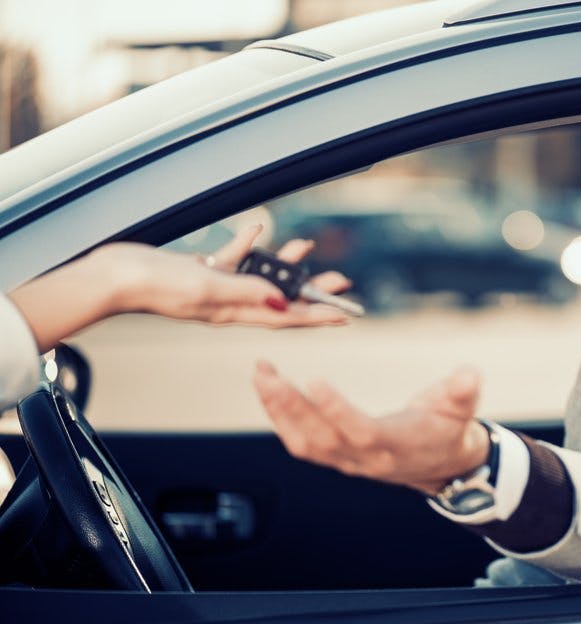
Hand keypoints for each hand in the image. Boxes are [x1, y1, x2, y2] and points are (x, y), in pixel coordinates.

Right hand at [98, 224, 351, 326]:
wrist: (114, 277)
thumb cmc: (156, 287)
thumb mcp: (208, 289)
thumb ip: (247, 293)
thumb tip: (285, 304)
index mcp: (234, 313)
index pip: (286, 317)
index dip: (318, 316)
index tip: (346, 316)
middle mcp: (229, 304)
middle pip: (281, 298)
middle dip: (312, 290)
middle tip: (341, 282)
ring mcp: (216, 289)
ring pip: (260, 275)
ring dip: (283, 262)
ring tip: (306, 247)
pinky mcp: (202, 273)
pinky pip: (233, 259)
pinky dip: (247, 244)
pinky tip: (258, 229)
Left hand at [253, 362, 491, 494]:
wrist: (445, 465)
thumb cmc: (451, 429)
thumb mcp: (463, 409)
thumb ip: (463, 391)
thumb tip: (470, 374)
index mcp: (396, 445)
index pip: (361, 431)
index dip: (337, 410)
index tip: (315, 381)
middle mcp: (366, 459)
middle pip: (320, 438)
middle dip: (289, 406)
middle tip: (267, 374)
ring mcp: (348, 461)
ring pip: (303, 443)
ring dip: (277, 411)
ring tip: (262, 376)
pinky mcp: (337, 457)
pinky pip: (301, 443)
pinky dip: (280, 418)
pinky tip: (269, 391)